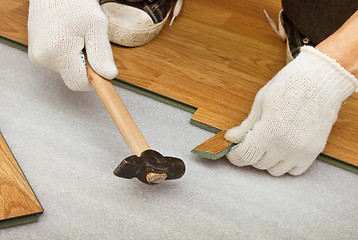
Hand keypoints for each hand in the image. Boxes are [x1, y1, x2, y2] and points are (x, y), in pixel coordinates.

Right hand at [28, 0, 117, 90]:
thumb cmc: (76, 4)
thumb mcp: (96, 26)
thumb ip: (102, 54)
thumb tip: (109, 75)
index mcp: (58, 52)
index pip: (79, 83)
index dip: (93, 79)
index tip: (101, 69)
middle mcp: (43, 57)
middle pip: (72, 77)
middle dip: (85, 67)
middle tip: (89, 45)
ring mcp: (37, 55)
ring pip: (66, 70)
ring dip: (76, 59)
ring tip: (77, 37)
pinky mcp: (36, 53)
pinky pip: (58, 63)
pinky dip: (67, 55)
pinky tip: (68, 39)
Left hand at [225, 46, 357, 175]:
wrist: (320, 81)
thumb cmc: (288, 87)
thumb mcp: (260, 103)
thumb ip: (246, 125)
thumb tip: (231, 138)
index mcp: (269, 131)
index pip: (245, 156)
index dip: (234, 156)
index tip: (232, 153)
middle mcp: (286, 146)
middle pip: (258, 164)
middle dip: (250, 154)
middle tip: (250, 142)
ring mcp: (301, 151)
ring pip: (275, 170)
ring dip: (267, 160)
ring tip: (267, 144)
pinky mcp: (313, 152)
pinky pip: (294, 170)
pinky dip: (285, 164)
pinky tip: (283, 149)